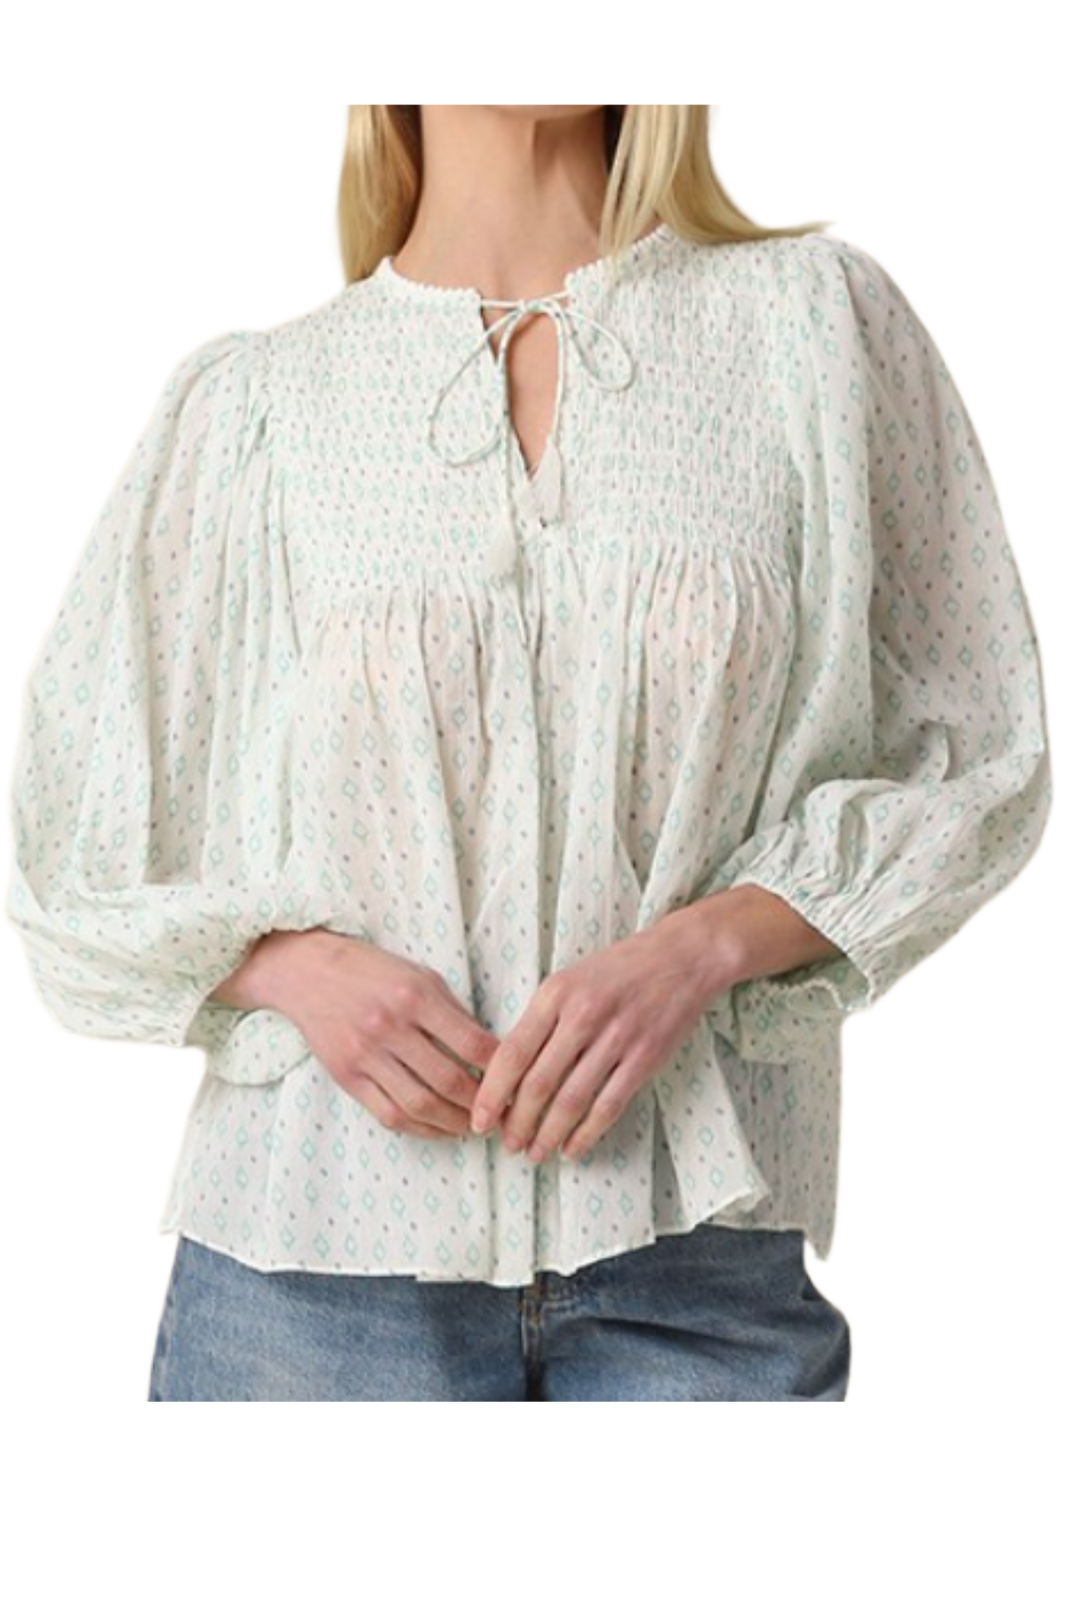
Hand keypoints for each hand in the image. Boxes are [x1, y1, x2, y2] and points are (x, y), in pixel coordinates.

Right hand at [281, 933, 501, 1138]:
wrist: (308, 973)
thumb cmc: (373, 972)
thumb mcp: (421, 976)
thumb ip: (452, 1012)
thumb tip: (490, 1052)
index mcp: (416, 996)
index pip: (471, 1042)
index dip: (501, 1069)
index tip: (518, 1081)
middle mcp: (390, 1026)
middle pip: (449, 1080)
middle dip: (482, 1104)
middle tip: (501, 1114)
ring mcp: (365, 1055)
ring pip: (420, 1104)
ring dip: (453, 1123)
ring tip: (473, 1127)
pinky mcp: (347, 1076)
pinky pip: (389, 1114)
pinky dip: (420, 1128)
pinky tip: (438, 1128)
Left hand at [469, 910, 724, 1162]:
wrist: (683, 956)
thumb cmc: (619, 970)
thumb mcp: (569, 980)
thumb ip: (541, 1021)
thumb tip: (508, 1073)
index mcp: (555, 995)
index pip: (512, 1054)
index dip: (491, 1094)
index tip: (479, 1121)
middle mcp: (583, 1016)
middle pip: (538, 1084)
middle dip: (517, 1124)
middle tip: (507, 1145)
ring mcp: (616, 1038)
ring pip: (571, 1101)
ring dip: (548, 1135)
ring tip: (535, 1153)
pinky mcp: (645, 1057)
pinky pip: (608, 1105)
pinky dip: (586, 1133)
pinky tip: (572, 1148)